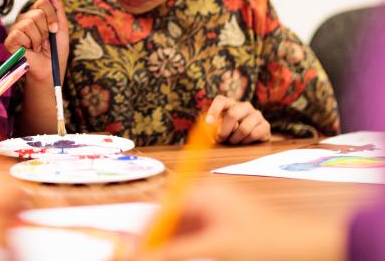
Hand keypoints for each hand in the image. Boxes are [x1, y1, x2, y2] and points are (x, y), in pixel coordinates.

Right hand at [5, 0, 68, 83]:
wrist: (50, 70)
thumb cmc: (56, 52)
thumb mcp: (62, 28)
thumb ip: (57, 8)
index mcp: (35, 14)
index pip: (43, 1)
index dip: (52, 16)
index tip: (55, 30)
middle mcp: (24, 19)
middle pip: (37, 13)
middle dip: (46, 30)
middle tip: (45, 42)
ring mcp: (16, 29)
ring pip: (29, 23)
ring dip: (39, 38)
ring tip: (38, 47)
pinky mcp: (10, 40)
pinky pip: (19, 33)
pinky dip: (29, 43)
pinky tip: (29, 50)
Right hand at [137, 184, 344, 260]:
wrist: (312, 248)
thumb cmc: (265, 242)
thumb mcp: (215, 249)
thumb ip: (174, 252)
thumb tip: (142, 256)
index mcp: (203, 191)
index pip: (162, 208)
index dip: (146, 231)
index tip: (134, 253)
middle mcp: (209, 195)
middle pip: (171, 217)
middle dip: (159, 240)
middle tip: (148, 259)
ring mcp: (220, 209)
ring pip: (185, 228)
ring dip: (175, 246)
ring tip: (165, 259)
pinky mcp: (229, 224)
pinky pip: (199, 234)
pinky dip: (190, 248)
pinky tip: (188, 258)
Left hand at [206, 95, 270, 144]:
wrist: (251, 139)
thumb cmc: (229, 132)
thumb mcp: (219, 128)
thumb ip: (211, 127)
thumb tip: (207, 127)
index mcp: (230, 103)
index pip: (220, 100)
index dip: (214, 110)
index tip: (208, 123)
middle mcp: (244, 106)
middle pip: (233, 114)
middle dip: (224, 130)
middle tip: (220, 139)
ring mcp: (257, 114)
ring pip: (243, 128)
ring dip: (235, 139)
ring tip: (232, 141)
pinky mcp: (265, 125)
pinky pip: (254, 134)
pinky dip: (246, 141)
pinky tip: (244, 142)